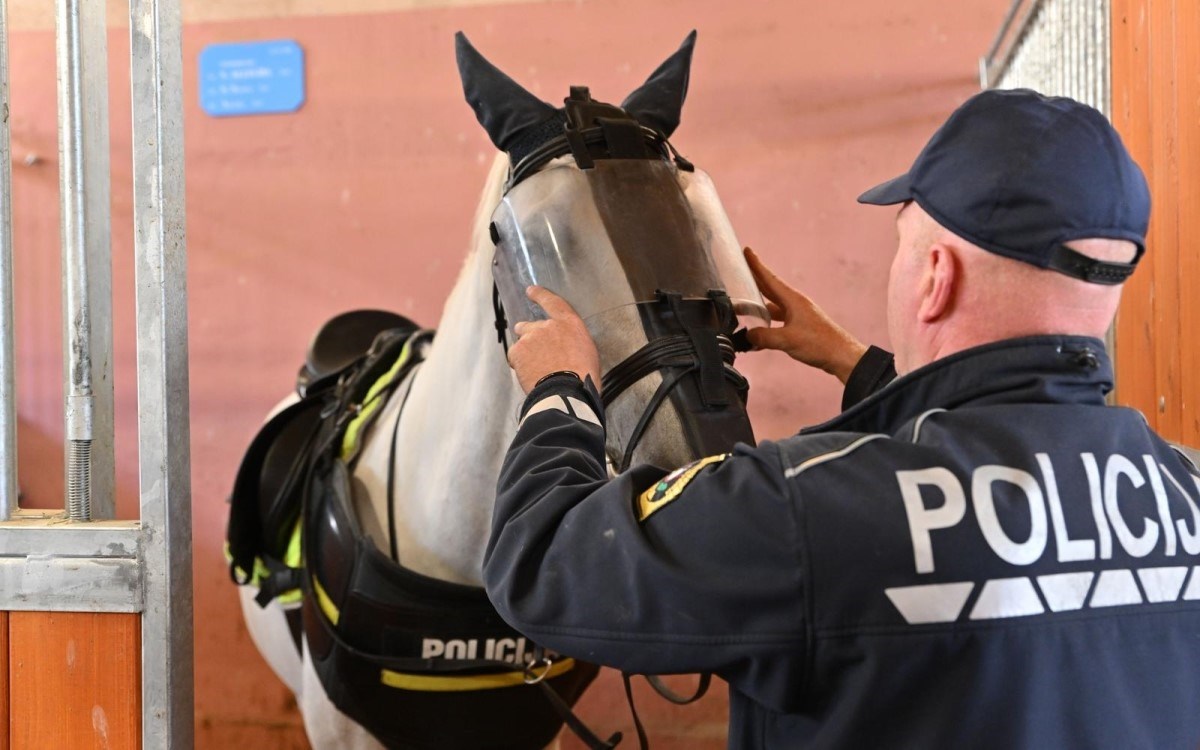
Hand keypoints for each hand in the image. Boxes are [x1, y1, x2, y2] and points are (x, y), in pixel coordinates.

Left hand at [508, 286, 601, 393]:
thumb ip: (573, 341)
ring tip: (534, 368)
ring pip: (521, 342)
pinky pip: (514, 356)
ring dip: (525, 351)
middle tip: (535, 352)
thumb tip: (565, 346)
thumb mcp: (588, 352)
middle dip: (529, 336)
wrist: (566, 390)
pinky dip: (519, 365)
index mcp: (569, 324)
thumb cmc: (583, 376)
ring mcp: (530, 337)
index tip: (531, 290)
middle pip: (530, 326)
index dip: (541, 295)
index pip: (553, 302)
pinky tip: (529, 374)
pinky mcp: (518, 351)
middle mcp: (548, 326)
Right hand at [743, 247, 866, 383]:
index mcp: (792, 300)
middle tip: (740, 272)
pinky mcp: (799, 327)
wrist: (841, 356)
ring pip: (772, 306)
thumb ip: (764, 337)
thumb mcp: (787, 340)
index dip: (756, 265)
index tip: (747, 251)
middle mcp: (794, 304)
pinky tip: (758, 333)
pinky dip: (766, 324)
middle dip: (754, 280)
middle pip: (769, 289)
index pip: (769, 279)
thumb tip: (748, 336)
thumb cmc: (819, 343)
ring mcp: (797, 315)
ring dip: (758, 305)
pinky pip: (778, 321)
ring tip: (742, 305)